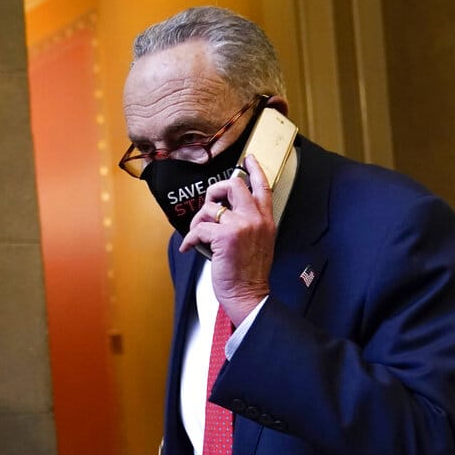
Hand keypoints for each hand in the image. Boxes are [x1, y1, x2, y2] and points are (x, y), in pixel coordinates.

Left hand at [179, 154, 275, 323]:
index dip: (254, 169)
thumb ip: (249, 223)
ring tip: (198, 236)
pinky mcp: (225, 236)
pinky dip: (190, 238)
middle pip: (233, 185)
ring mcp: (241, 225)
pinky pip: (199, 228)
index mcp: (265, 220)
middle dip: (214, 191)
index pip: (262, 186)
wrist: (249, 295)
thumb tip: (225, 212)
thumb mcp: (260, 243)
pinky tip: (189, 248)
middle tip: (209, 205)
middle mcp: (255, 219)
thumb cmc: (249, 273)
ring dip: (198, 221)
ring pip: (210, 207)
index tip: (248, 159)